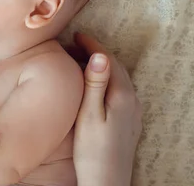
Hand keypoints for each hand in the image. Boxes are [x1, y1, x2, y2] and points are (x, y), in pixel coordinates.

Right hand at [72, 33, 142, 185]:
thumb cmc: (92, 150)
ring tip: (80, 63)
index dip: (92, 45)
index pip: (107, 59)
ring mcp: (132, 111)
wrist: (106, 182)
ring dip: (101, 66)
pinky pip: (120, 90)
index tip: (76, 35)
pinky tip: (94, 86)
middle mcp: (131, 100)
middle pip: (115, 66)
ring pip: (118, 78)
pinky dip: (106, 80)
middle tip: (73, 46)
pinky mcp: (129, 121)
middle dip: (95, 52)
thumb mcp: (89, 114)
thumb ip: (95, 84)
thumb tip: (99, 55)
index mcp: (121, 95)